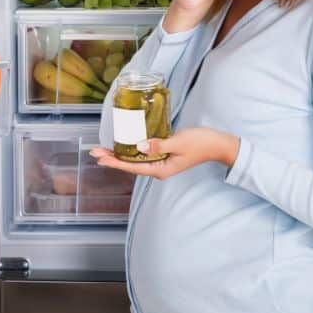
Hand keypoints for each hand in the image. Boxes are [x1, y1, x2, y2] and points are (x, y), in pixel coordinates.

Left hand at [90, 128, 240, 179]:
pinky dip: (132, 150)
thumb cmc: (201, 143)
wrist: (218, 144)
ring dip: (120, 154)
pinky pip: (144, 154)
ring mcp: (162, 163)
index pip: (132, 167)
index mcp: (161, 169)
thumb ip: (158, 144)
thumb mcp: (178, 142)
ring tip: (104, 149)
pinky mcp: (165, 155)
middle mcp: (159, 169)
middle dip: (112, 157)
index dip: (114, 161)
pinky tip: (125, 145)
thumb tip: (139, 146)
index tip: (100, 156)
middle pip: (131, 165)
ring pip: (136, 160)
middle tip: (94, 151)